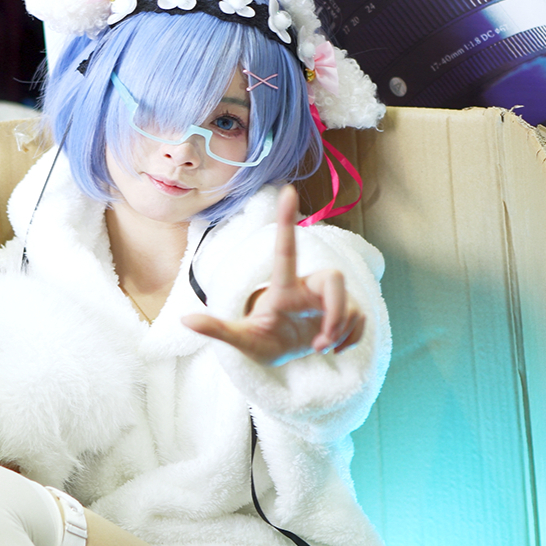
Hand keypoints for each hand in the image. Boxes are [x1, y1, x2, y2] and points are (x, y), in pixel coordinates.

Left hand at [181, 185, 363, 365]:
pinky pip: (361, 320)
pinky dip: (351, 340)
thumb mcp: (241, 340)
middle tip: (320, 343)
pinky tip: (334, 349)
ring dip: (340, 332)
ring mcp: (330, 299)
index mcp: (283, 286)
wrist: (287, 355)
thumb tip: (184, 321)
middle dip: (336, 313)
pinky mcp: (348, 311)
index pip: (286, 249)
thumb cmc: (263, 341)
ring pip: (351, 305)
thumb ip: (217, 330)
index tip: (287, 190)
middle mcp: (309, 286)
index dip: (286, 220)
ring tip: (320, 348)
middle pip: (335, 279)